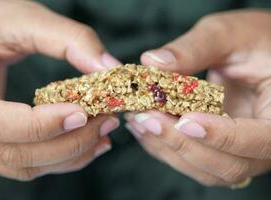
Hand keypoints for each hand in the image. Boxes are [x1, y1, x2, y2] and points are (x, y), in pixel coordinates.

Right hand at [0, 0, 120, 180]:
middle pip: (9, 151)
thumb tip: (109, 68)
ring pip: (16, 165)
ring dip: (65, 156)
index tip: (82, 112)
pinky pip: (16, 162)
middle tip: (106, 121)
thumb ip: (70, 39)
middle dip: (66, 144)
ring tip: (101, 134)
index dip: (39, 124)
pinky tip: (82, 143)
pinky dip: (53, 158)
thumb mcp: (23, 16)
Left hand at [126, 10, 270, 185]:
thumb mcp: (229, 34)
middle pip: (228, 165)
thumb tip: (152, 63)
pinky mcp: (220, 150)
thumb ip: (195, 48)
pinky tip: (143, 127)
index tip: (184, 120)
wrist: (256, 53)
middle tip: (146, 117)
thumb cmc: (252, 40)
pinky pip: (193, 162)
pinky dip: (166, 148)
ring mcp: (242, 151)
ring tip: (138, 120)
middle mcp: (265, 143)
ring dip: (168, 149)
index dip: (221, 135)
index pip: (260, 140)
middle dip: (182, 143)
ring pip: (206, 170)